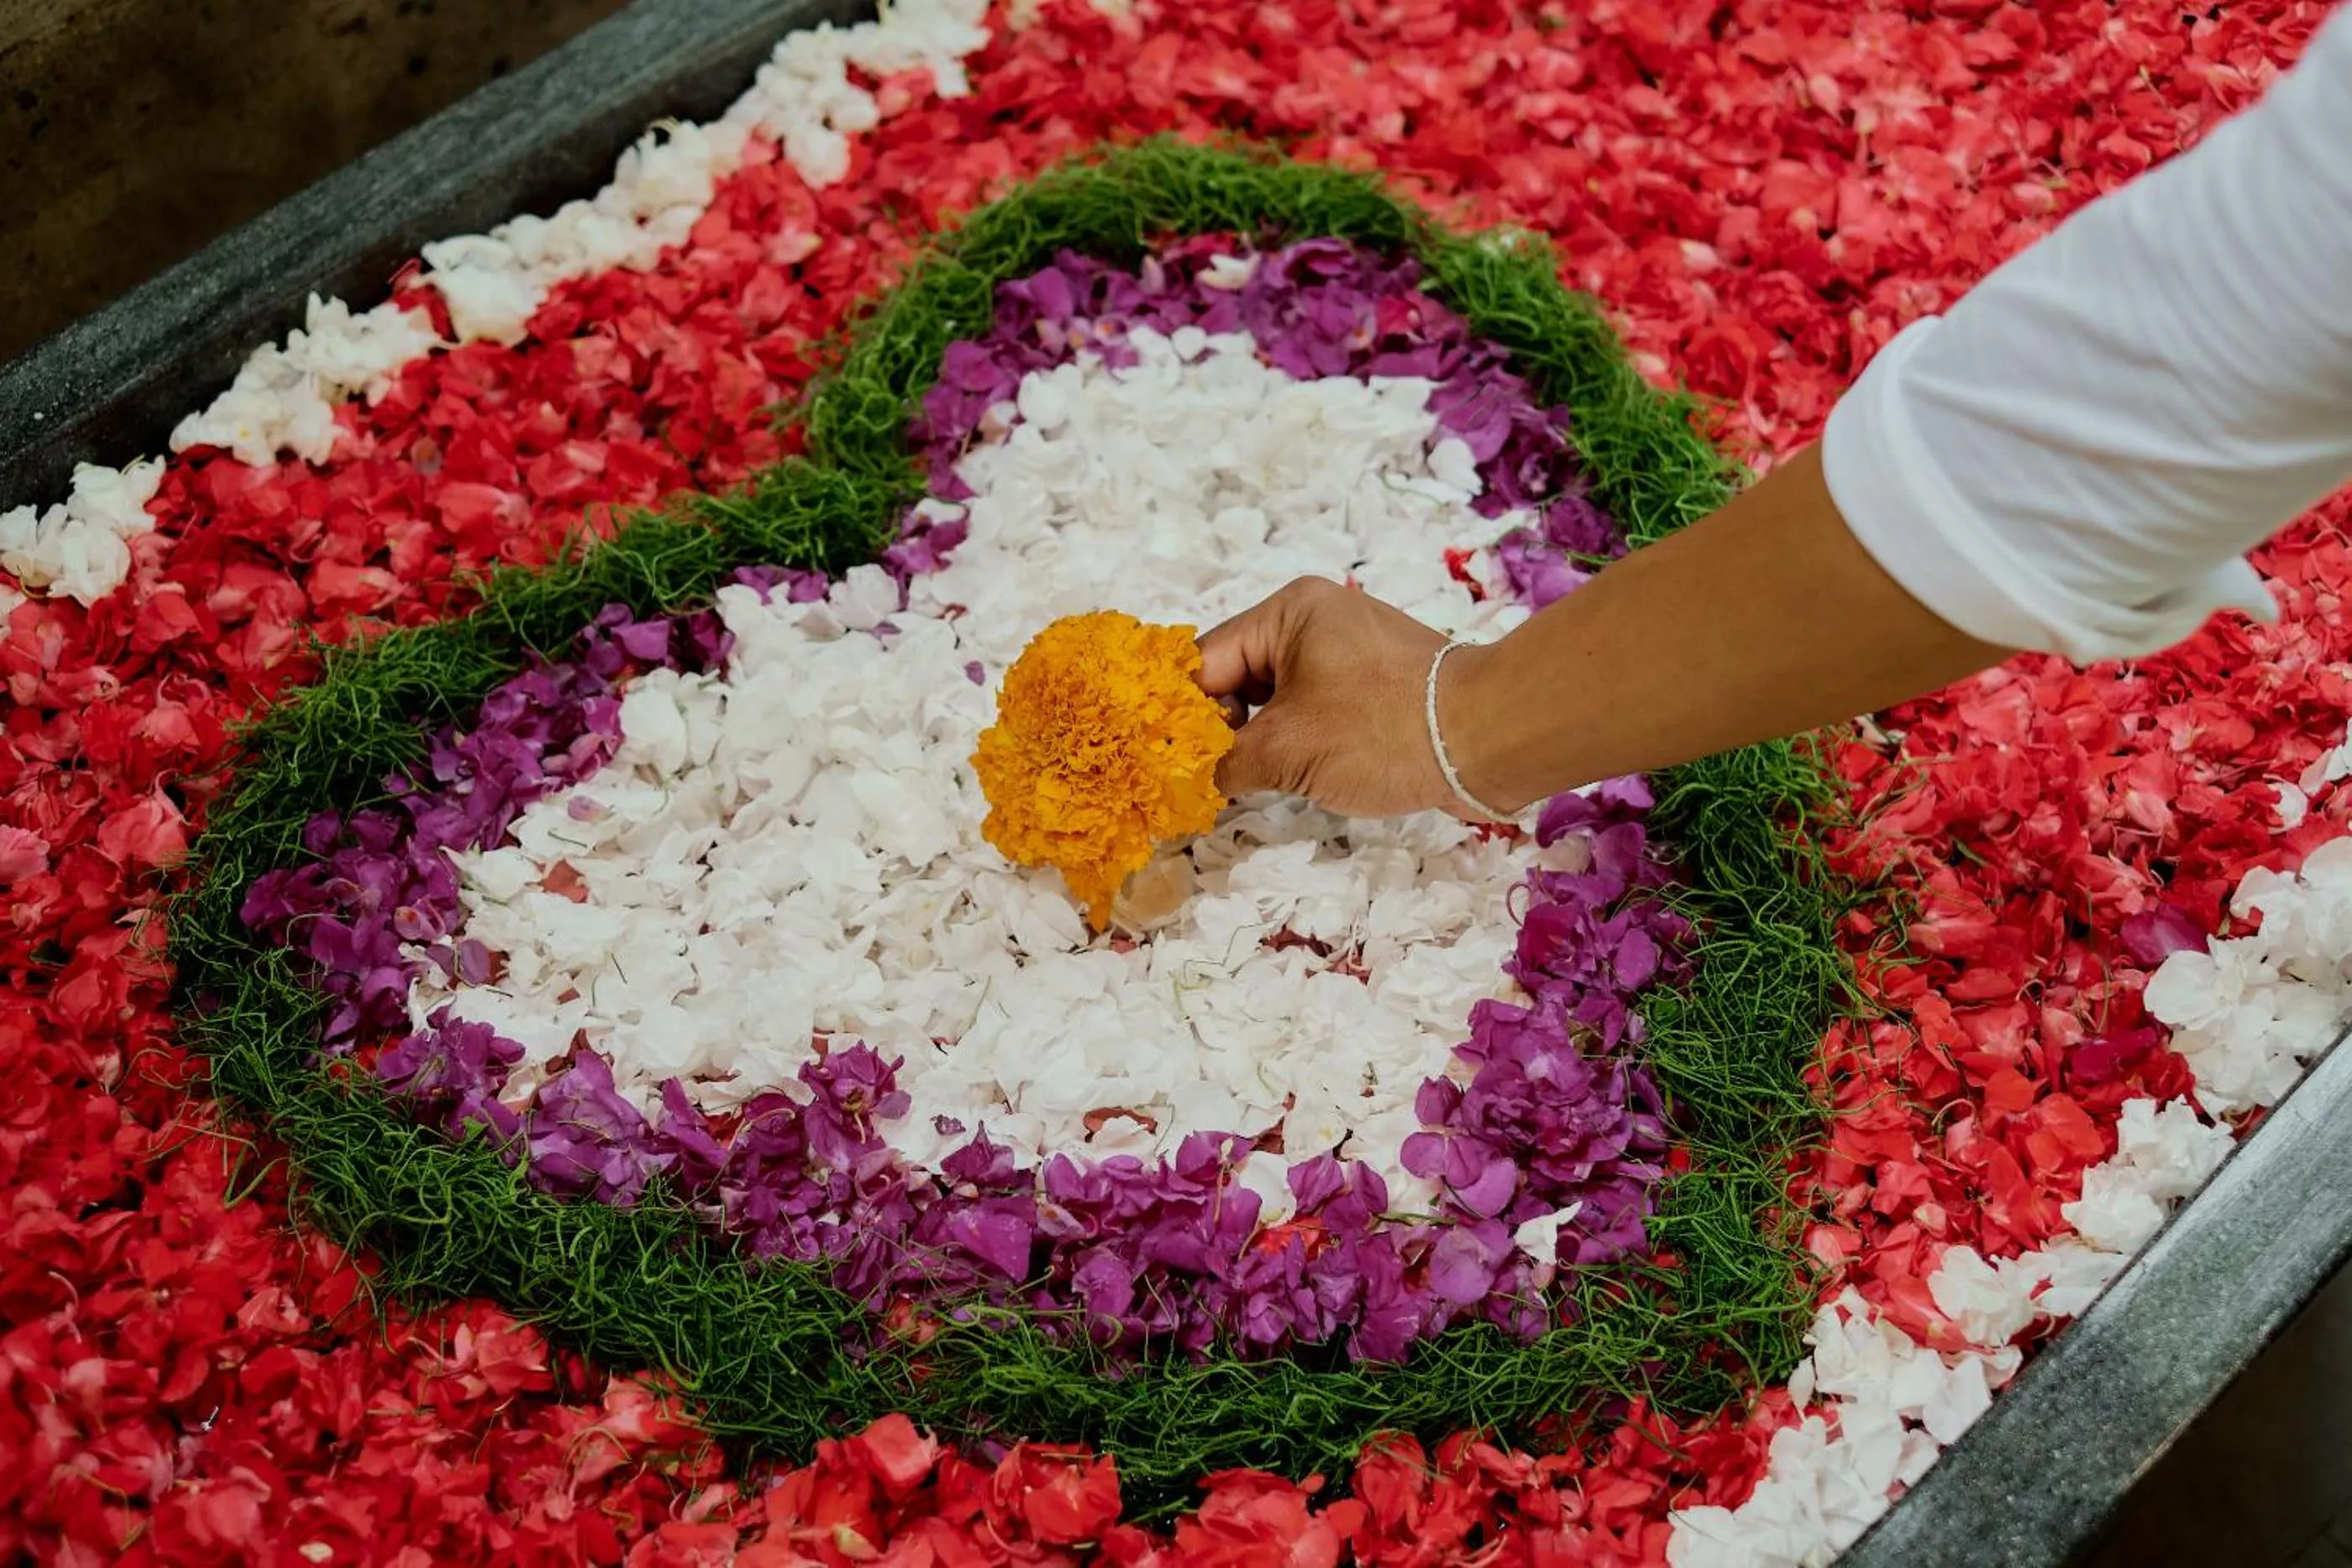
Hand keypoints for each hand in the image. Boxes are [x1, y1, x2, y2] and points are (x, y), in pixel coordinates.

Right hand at [1195, 577, 1508, 818]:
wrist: (1488, 738)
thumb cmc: (1384, 730)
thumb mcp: (1289, 750)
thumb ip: (1224, 763)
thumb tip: (1187, 784)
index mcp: (1288, 614)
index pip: (1206, 661)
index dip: (1177, 714)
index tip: (1156, 760)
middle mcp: (1315, 622)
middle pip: (1237, 678)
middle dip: (1216, 730)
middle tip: (1197, 780)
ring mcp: (1348, 653)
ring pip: (1274, 698)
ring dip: (1255, 741)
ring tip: (1237, 785)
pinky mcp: (1374, 686)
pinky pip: (1312, 709)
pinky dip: (1293, 741)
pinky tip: (1283, 779)